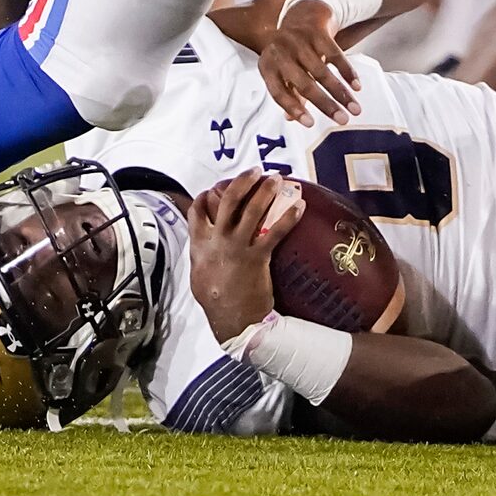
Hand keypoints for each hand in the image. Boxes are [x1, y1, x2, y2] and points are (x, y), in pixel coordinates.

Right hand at [187, 171, 304, 343]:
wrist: (233, 324)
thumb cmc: (216, 302)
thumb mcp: (198, 276)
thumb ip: (200, 255)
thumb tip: (203, 243)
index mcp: (200, 246)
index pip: (196, 213)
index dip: (204, 197)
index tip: (212, 188)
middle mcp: (218, 242)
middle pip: (228, 201)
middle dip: (242, 182)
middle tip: (256, 171)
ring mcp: (238, 248)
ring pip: (252, 210)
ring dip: (265, 191)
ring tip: (277, 179)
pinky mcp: (257, 258)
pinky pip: (275, 232)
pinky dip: (289, 217)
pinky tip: (300, 207)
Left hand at [260, 0, 363, 126]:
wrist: (302, 14)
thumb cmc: (291, 51)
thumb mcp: (283, 70)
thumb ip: (288, 92)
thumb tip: (290, 118)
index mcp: (267, 65)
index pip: (278, 92)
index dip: (294, 108)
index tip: (310, 124)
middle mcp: (280, 52)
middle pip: (304, 84)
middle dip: (326, 104)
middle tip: (343, 120)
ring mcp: (299, 41)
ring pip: (322, 72)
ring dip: (341, 92)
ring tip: (355, 108)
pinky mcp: (317, 32)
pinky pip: (335, 55)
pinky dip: (347, 72)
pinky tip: (356, 86)